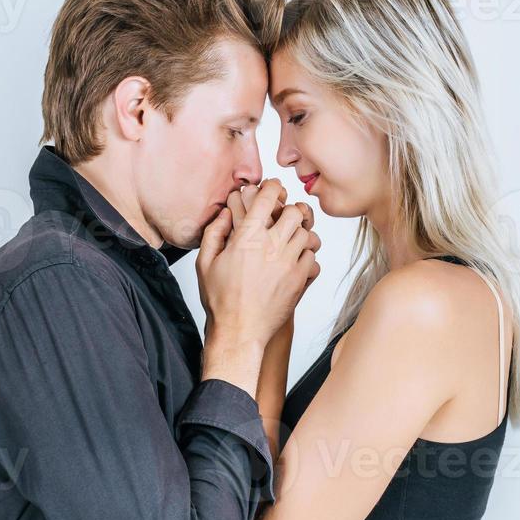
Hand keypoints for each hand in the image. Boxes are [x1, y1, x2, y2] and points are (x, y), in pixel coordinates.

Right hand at [196, 179, 319, 353]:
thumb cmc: (222, 301)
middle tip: (283, 216)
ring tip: (288, 240)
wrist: (240, 332)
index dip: (272, 187)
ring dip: (299, 233)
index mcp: (247, 238)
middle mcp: (271, 246)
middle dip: (290, 210)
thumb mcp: (206, 263)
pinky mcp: (300, 279)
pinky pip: (313, 257)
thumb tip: (226, 213)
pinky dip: (305, 255)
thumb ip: (214, 233)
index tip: (273, 187)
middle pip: (295, 212)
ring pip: (307, 233)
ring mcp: (289, 262)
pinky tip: (293, 261)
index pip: (267, 198)